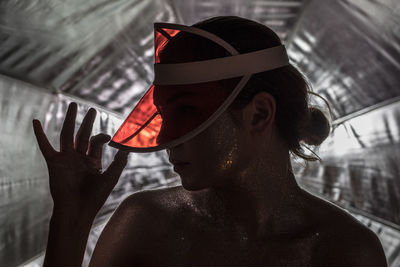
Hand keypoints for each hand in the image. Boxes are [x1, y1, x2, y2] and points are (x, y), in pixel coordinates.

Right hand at [33, 102, 128, 218]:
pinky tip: (35, 121)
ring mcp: (66, 159)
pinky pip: (45, 146)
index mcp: (92, 161)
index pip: (97, 143)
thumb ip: (119, 162)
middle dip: (87, 122)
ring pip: (67, 134)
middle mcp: (79, 158)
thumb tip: (127, 148)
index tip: (109, 136)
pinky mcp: (54, 162)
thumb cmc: (95, 197)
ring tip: (73, 105)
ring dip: (70, 120)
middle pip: (83, 135)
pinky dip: (40, 134)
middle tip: (92, 110)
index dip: (102, 136)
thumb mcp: (110, 177)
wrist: (76, 210)